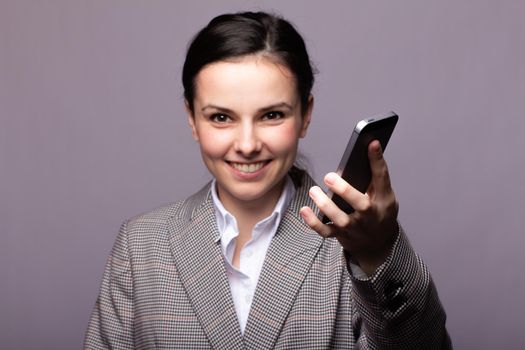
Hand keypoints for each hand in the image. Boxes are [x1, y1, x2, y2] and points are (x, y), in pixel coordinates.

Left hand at [300, 140, 398, 275]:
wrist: (377, 245)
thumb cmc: (378, 212)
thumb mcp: (384, 195)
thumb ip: (374, 178)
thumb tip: (362, 152)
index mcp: (383, 200)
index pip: (382, 177)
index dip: (377, 160)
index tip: (372, 142)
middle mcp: (370, 215)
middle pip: (360, 204)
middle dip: (344, 190)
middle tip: (329, 177)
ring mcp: (354, 226)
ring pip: (339, 219)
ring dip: (324, 205)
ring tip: (314, 190)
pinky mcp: (341, 234)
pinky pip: (325, 231)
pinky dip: (313, 222)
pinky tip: (304, 209)